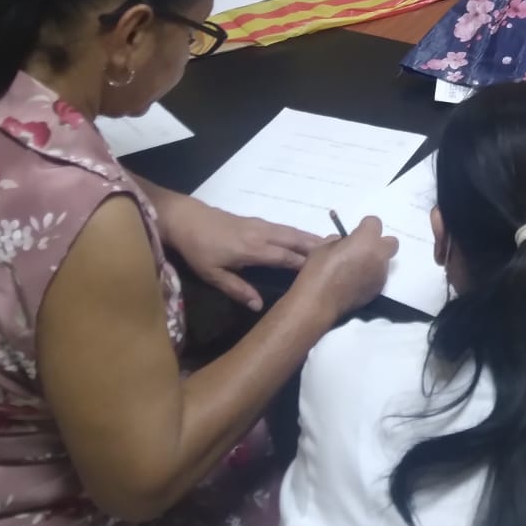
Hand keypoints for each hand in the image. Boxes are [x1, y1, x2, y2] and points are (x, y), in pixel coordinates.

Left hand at [159, 196, 319, 311]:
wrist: (186, 219)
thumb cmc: (199, 249)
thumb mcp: (213, 275)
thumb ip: (237, 289)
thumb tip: (259, 306)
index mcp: (253, 249)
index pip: (285, 257)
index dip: (304, 264)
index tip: (323, 272)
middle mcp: (262, 234)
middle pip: (294, 240)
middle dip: (315, 248)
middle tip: (338, 255)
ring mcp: (260, 225)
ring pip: (291, 231)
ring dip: (310, 238)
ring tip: (329, 246)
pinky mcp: (257, 221)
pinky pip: (283, 227)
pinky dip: (298, 233)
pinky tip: (304, 238)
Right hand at [291, 214, 397, 325]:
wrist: (319, 301)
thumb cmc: (319, 270)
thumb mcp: (323, 246)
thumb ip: (340, 240)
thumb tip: (344, 242)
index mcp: (366, 240)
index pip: (375, 222)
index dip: (364, 227)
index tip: (355, 233)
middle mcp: (379, 255)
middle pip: (390, 242)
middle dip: (378, 243)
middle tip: (362, 249)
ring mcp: (381, 273)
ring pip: (385, 261)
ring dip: (374, 260)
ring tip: (356, 268)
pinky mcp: (378, 289)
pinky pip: (379, 276)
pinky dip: (371, 275)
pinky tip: (356, 281)